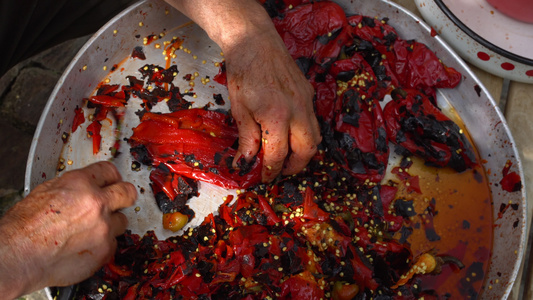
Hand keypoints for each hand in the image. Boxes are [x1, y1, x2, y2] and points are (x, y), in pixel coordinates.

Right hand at [0, 161, 136, 297]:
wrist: (18, 256)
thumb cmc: (24, 228)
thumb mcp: (46, 191)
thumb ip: (73, 187)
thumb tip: (86, 187)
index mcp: (80, 184)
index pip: (109, 171)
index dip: (111, 177)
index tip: (113, 182)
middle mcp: (96, 203)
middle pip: (127, 192)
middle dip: (124, 196)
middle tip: (120, 200)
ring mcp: (103, 227)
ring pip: (122, 221)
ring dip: (111, 224)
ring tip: (92, 230)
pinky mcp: (105, 249)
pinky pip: (113, 243)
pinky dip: (103, 245)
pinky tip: (86, 245)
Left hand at [225, 27, 321, 181]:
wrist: (254, 41)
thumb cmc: (243, 73)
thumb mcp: (240, 109)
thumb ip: (247, 139)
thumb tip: (246, 162)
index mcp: (277, 116)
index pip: (278, 154)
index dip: (270, 170)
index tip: (264, 177)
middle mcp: (298, 111)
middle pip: (307, 151)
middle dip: (295, 166)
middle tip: (279, 170)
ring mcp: (306, 101)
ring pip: (315, 137)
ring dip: (303, 152)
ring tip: (286, 156)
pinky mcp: (308, 93)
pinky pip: (313, 121)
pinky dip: (305, 134)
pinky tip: (290, 133)